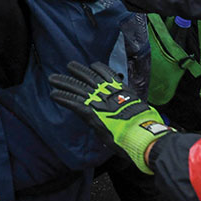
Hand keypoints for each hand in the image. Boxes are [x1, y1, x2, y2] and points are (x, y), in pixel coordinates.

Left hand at [49, 61, 171, 174]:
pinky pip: (74, 103)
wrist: (143, 135)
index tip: (93, 64)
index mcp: (123, 92)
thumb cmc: (146, 129)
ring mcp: (100, 102)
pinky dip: (64, 98)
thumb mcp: (142, 113)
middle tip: (69, 65)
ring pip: (79, 88)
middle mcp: (110, 93)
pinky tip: (54, 94)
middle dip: (78, 71)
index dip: (100, 69)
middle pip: (90, 78)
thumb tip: (131, 116)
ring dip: (65, 82)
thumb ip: (132, 111)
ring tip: (53, 78)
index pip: (109, 75)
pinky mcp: (92, 113)